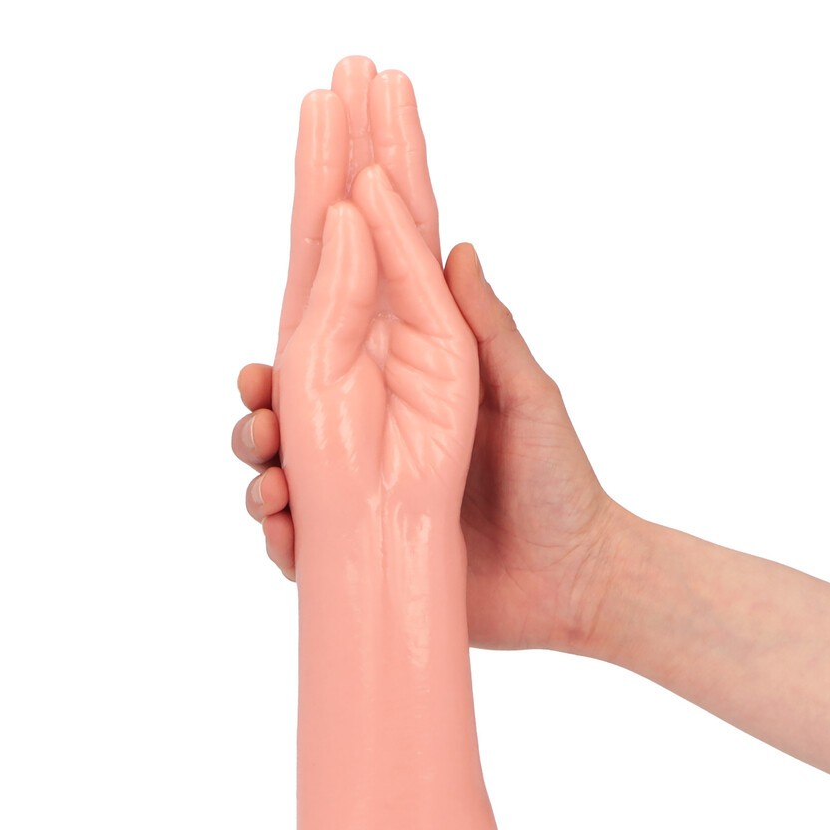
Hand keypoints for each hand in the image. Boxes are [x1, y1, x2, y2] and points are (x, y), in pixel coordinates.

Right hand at [233, 59, 623, 653]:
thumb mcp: (529, 399)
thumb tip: (456, 246)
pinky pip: (303, 543)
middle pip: (297, 415)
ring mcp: (369, 500)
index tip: (272, 329)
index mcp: (414, 398)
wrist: (573, 583)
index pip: (344, 353)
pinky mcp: (365, 553)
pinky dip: (280, 536)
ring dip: (260, 468)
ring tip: (268, 476)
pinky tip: (281, 531)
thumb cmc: (559, 482)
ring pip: (288, 475)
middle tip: (256, 397)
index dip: (302, 336)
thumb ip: (492, 330)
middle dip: (263, 405)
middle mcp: (382, 444)